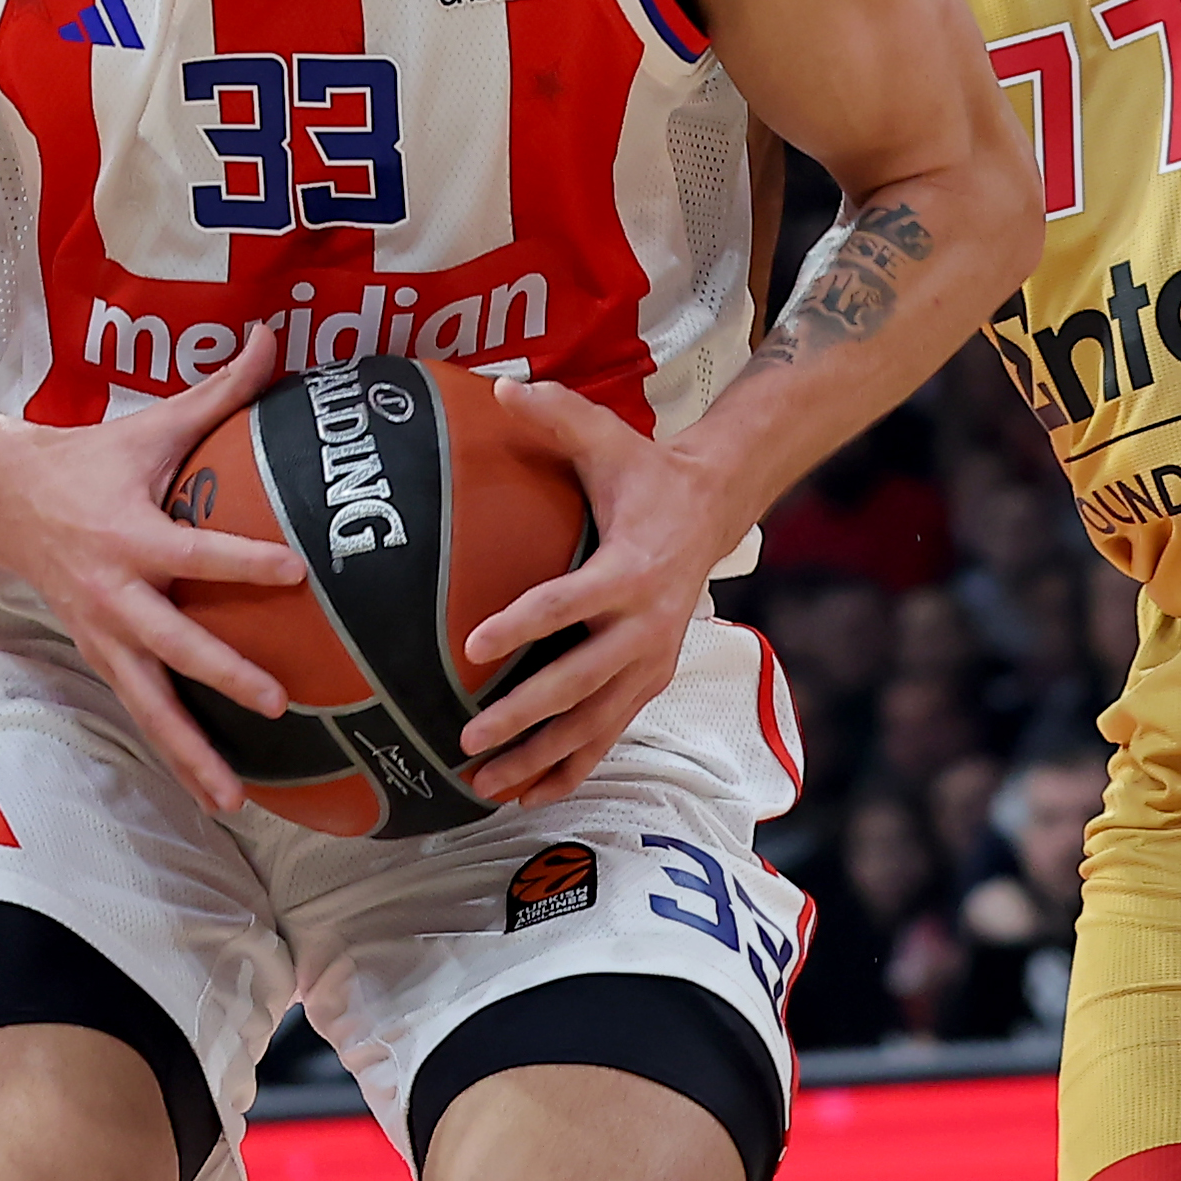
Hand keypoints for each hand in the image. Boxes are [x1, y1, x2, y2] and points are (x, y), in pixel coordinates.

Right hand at [0, 325, 308, 814]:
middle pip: (172, 645)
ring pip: (148, 704)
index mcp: (130, 536)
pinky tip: (213, 788)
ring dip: (190, 752)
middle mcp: (113, 596)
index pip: (197, 551)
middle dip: (222, 674)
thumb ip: (219, 391)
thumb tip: (273, 337)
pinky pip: (139, 710)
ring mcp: (101, 635)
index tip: (297, 571)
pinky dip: (172, 750)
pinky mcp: (97, 657)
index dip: (245, 559)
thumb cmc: (85, 461)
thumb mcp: (150, 427)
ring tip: (236, 799)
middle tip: (277, 701)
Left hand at [457, 378, 743, 808]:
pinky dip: (572, 767)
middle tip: (466, 735)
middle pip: (580, 681)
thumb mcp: (607, 438)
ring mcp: (650, 661)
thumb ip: (556, 413)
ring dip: (540, 756)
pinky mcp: (650, 680)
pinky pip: (609, 735)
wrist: (713, 512)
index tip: (473, 647)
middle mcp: (646, 625)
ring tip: (483, 783)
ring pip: (594, 724)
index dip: (522, 626)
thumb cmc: (644, 474)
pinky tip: (528, 794)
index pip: (569, 603)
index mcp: (630, 569)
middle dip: (524, 715)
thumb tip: (498, 386)